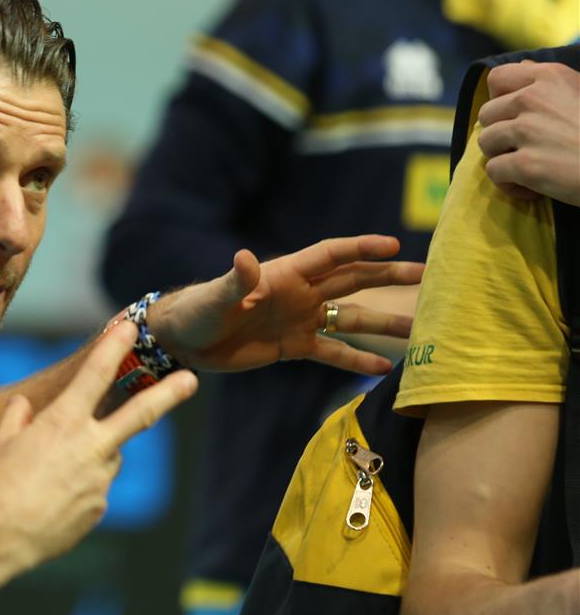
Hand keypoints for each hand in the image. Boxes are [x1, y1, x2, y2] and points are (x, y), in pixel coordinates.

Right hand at [0, 322, 197, 570]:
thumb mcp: (1, 443)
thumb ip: (17, 418)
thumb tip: (24, 407)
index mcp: (63, 422)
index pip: (95, 374)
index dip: (114, 346)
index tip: (130, 327)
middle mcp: (90, 446)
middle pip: (139, 414)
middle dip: (169, 394)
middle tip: (191, 380)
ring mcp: (99, 479)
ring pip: (106, 457)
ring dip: (89, 459)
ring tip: (47, 480)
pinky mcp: (99, 507)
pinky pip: (93, 489)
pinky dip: (77, 490)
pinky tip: (48, 503)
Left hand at [149, 235, 422, 375]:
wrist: (184, 340)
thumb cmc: (196, 309)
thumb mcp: (217, 295)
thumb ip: (236, 280)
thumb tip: (244, 258)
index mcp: (286, 273)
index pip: (333, 256)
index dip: (362, 248)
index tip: (396, 246)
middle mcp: (300, 293)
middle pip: (354, 281)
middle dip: (390, 277)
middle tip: (430, 277)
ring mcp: (300, 319)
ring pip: (351, 318)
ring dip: (384, 322)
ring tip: (421, 329)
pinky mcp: (294, 346)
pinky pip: (333, 352)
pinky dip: (357, 360)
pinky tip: (387, 368)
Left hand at [477, 60, 579, 205]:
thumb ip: (549, 82)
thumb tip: (523, 66)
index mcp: (549, 77)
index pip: (498, 77)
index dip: (498, 98)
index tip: (513, 115)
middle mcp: (533, 98)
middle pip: (486, 114)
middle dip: (500, 132)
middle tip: (525, 146)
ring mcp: (527, 131)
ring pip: (485, 142)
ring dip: (503, 157)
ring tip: (530, 165)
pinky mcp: (525, 163)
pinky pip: (494, 172)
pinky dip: (509, 184)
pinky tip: (532, 187)